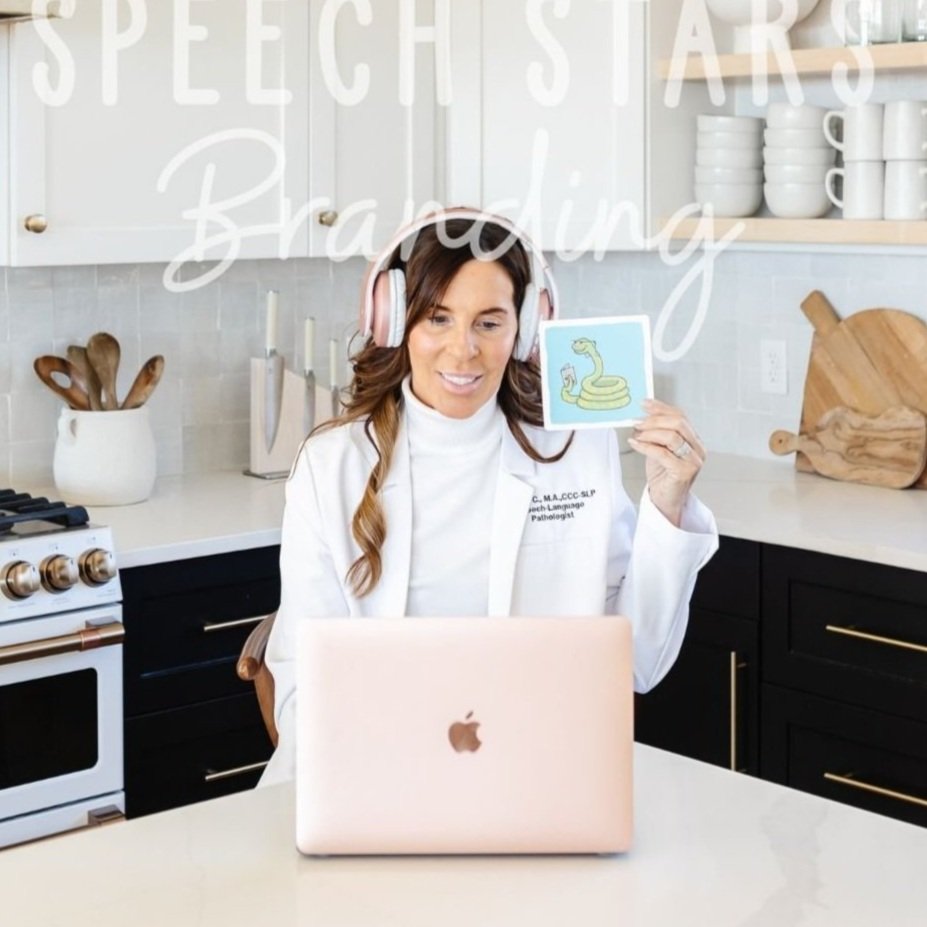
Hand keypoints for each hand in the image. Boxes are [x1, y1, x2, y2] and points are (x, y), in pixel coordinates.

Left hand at [626, 399, 704, 526]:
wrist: (664, 501)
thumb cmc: (663, 475)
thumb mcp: (659, 448)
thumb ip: (656, 433)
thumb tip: (641, 417)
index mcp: (694, 440)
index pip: (681, 416)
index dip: (661, 408)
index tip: (644, 403)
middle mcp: (698, 449)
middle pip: (678, 423)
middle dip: (654, 420)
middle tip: (637, 422)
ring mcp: (693, 461)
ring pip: (672, 436)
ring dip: (649, 433)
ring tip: (636, 435)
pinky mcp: (684, 472)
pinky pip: (662, 453)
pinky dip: (645, 446)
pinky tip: (634, 444)